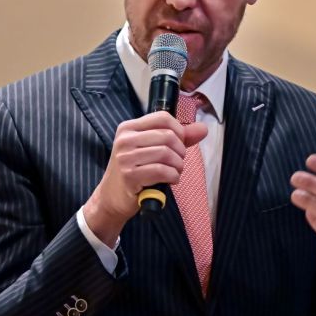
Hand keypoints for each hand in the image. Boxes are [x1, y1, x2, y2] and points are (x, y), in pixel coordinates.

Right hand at [83, 112, 207, 244]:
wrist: (112, 197)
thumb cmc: (134, 171)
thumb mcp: (151, 149)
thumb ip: (177, 138)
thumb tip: (203, 129)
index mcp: (128, 128)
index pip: (162, 117)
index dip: (179, 130)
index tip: (179, 143)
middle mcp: (125, 140)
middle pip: (167, 136)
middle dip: (180, 151)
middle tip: (177, 162)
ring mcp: (125, 158)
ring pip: (166, 153)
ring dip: (178, 166)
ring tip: (174, 172)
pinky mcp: (130, 176)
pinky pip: (162, 171)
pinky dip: (173, 176)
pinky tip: (170, 179)